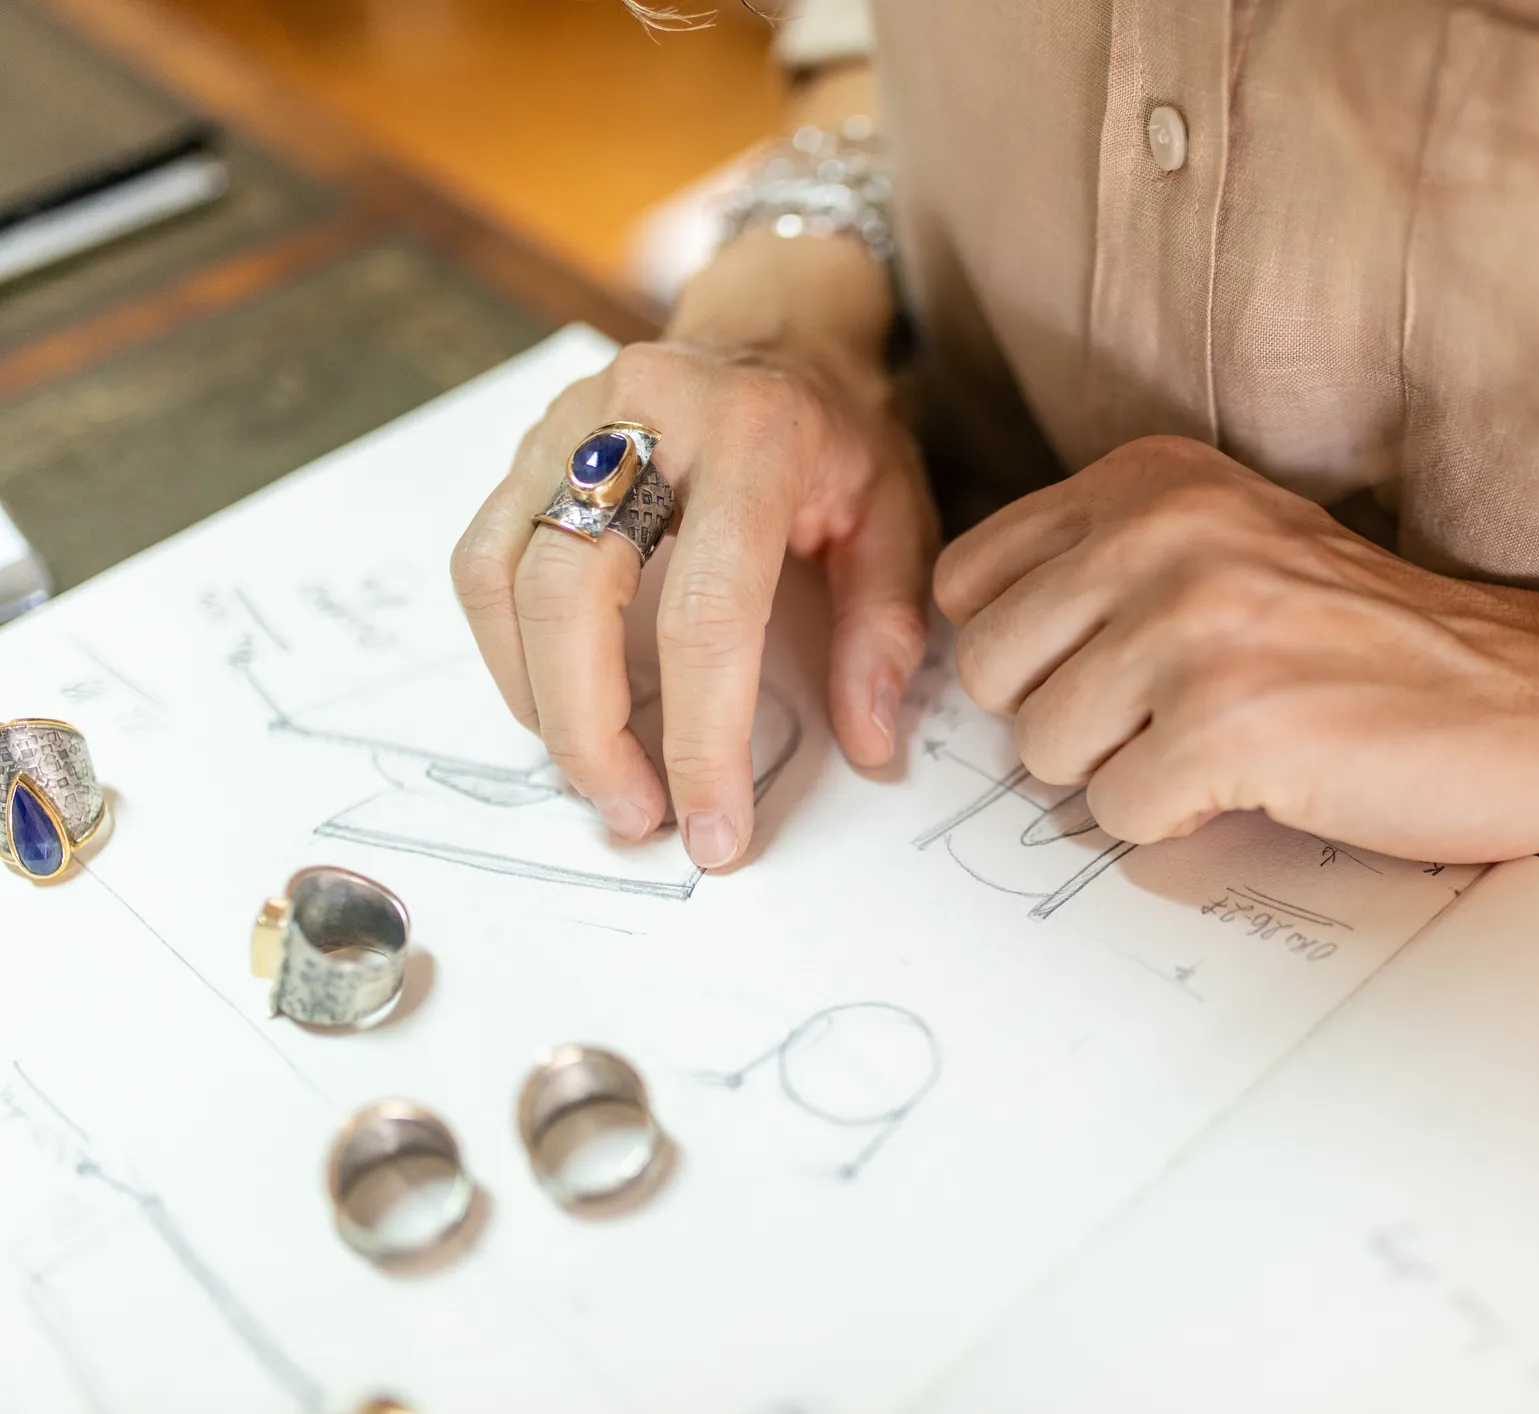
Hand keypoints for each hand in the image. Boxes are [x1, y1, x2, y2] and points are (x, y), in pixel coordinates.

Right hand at [451, 311, 935, 868]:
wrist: (778, 332)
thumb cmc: (839, 437)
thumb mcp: (898, 518)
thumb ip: (883, 629)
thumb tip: (867, 745)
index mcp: (756, 436)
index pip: (708, 611)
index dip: (703, 735)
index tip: (714, 827)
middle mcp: (646, 415)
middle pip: (571, 593)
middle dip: (590, 731)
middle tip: (636, 816)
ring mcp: (569, 421)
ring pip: (505, 578)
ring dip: (539, 700)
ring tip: (599, 774)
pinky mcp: (526, 444)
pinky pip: (483, 559)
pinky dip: (508, 650)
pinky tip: (558, 702)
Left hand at [934, 436, 1538, 861]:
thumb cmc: (1383, 643)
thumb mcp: (1230, 547)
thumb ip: (1106, 571)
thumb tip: (980, 659)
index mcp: (1151, 479)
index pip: (972, 577)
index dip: (1025, 651)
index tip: (1103, 671)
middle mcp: (1162, 532)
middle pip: (990, 668)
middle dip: (1063, 720)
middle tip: (1166, 721)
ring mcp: (1194, 626)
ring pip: (1041, 749)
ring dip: (1123, 775)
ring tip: (1224, 747)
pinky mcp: (1228, 726)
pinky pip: (1114, 814)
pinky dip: (1175, 823)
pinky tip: (1257, 785)